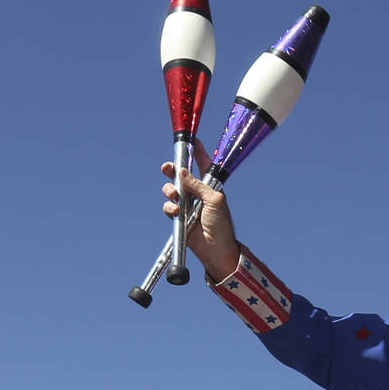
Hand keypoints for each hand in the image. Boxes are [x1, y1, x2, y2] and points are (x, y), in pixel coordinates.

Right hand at [160, 138, 240, 282]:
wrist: (216, 249)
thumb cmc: (221, 225)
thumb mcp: (214, 200)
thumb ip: (197, 185)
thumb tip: (181, 171)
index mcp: (209, 187)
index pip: (202, 165)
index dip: (197, 153)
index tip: (192, 140)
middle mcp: (197, 194)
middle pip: (180, 175)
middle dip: (172, 170)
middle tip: (167, 168)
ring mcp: (187, 205)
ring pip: (171, 189)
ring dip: (169, 190)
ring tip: (175, 196)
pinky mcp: (179, 218)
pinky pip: (168, 207)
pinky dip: (170, 208)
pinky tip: (176, 212)